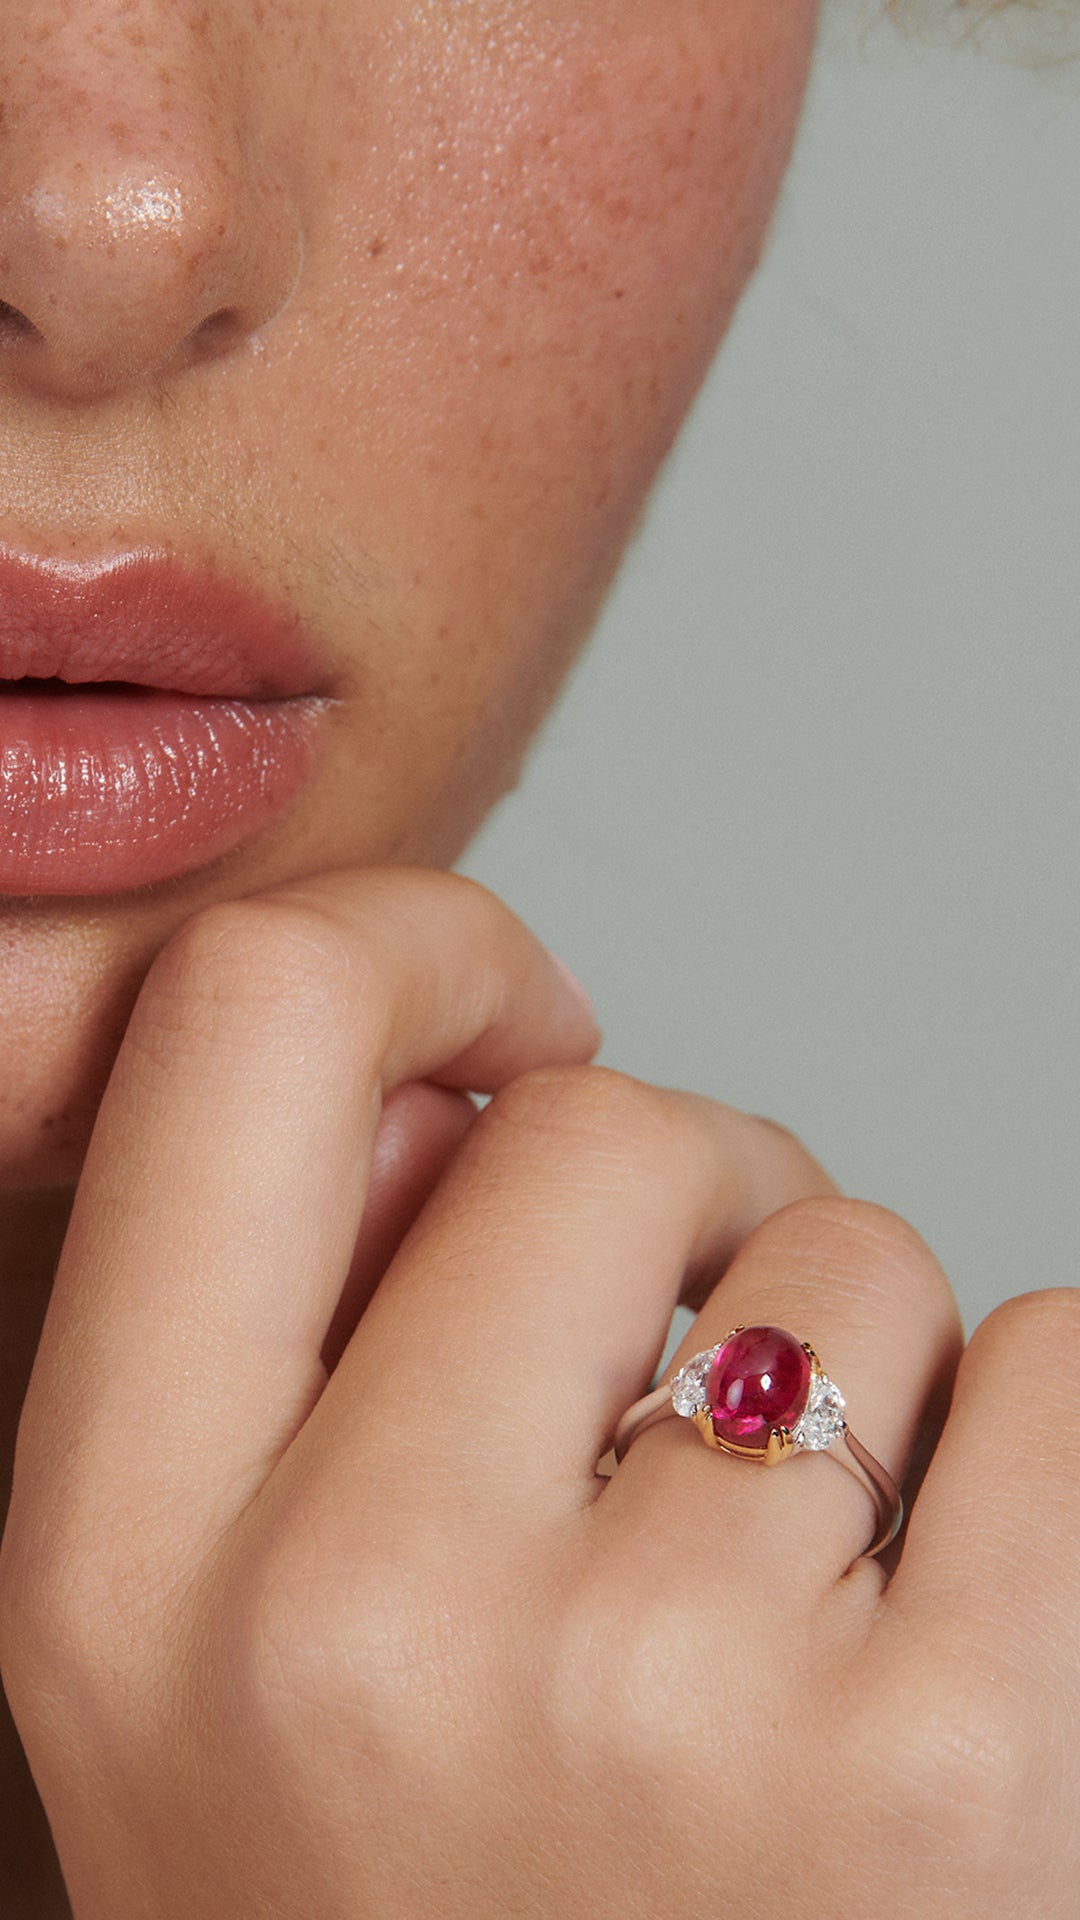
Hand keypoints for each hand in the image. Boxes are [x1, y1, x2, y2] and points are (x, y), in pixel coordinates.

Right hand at [1, 870, 1073, 1916]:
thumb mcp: (230, 1673)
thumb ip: (308, 1351)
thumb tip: (474, 1096)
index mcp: (122, 1570)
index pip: (253, 1015)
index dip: (425, 952)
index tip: (530, 1028)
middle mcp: (348, 1627)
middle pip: (606, 1124)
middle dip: (692, 1202)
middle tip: (693, 1407)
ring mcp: (654, 1708)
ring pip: (848, 1256)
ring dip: (862, 1382)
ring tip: (793, 1628)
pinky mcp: (952, 1785)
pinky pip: (1060, 1360)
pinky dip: (1040, 1450)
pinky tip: (954, 1659)